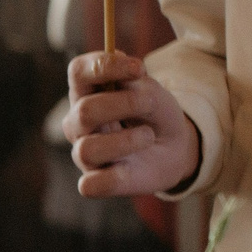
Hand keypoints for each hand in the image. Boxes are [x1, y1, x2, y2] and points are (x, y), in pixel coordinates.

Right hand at [64, 51, 200, 196]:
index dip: (103, 66)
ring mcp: (83, 153)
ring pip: (88, 149)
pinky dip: (115, 177)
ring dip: (128, 140)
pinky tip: (130, 168)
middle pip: (85, 110)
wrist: (174, 148)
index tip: (138, 68)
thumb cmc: (155, 115)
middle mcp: (77, 123)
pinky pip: (91, 185)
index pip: (78, 72)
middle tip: (150, 104)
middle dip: (126, 104)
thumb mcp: (153, 92)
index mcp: (86, 94)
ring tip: (148, 136)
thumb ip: (136, 82)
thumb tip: (125, 68)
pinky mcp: (94, 182)